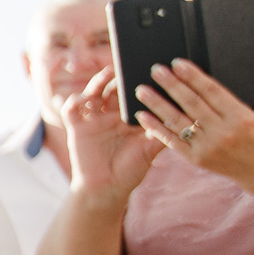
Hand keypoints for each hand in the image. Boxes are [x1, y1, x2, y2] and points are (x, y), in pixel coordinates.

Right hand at [62, 66, 156, 200]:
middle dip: (121, 76)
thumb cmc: (131, 170)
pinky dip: (75, 101)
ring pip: (94, 93)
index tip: (152, 69)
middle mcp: (111, 115)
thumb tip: (184, 113)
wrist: (107, 189)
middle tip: (131, 65)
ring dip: (99, 81)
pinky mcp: (77, 127)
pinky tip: (83, 98)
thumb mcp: (151, 149)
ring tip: (109, 72)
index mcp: (130, 117)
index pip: (135, 93)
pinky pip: (72, 109)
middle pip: (114, 88)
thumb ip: (163, 131)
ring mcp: (94, 119)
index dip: (141, 81)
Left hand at [139, 59, 253, 191]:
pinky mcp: (195, 158)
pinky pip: (171, 140)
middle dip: (171, 84)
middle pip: (191, 102)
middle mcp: (222, 131)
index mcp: (239, 117)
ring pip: (177, 120)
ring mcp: (207, 146)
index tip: (177, 63)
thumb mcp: (249, 116)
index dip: (193, 75)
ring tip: (141, 90)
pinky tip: (142, 115)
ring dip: (156, 103)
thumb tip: (198, 81)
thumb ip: (227, 102)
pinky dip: (155, 127)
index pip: (211, 90)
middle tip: (154, 70)